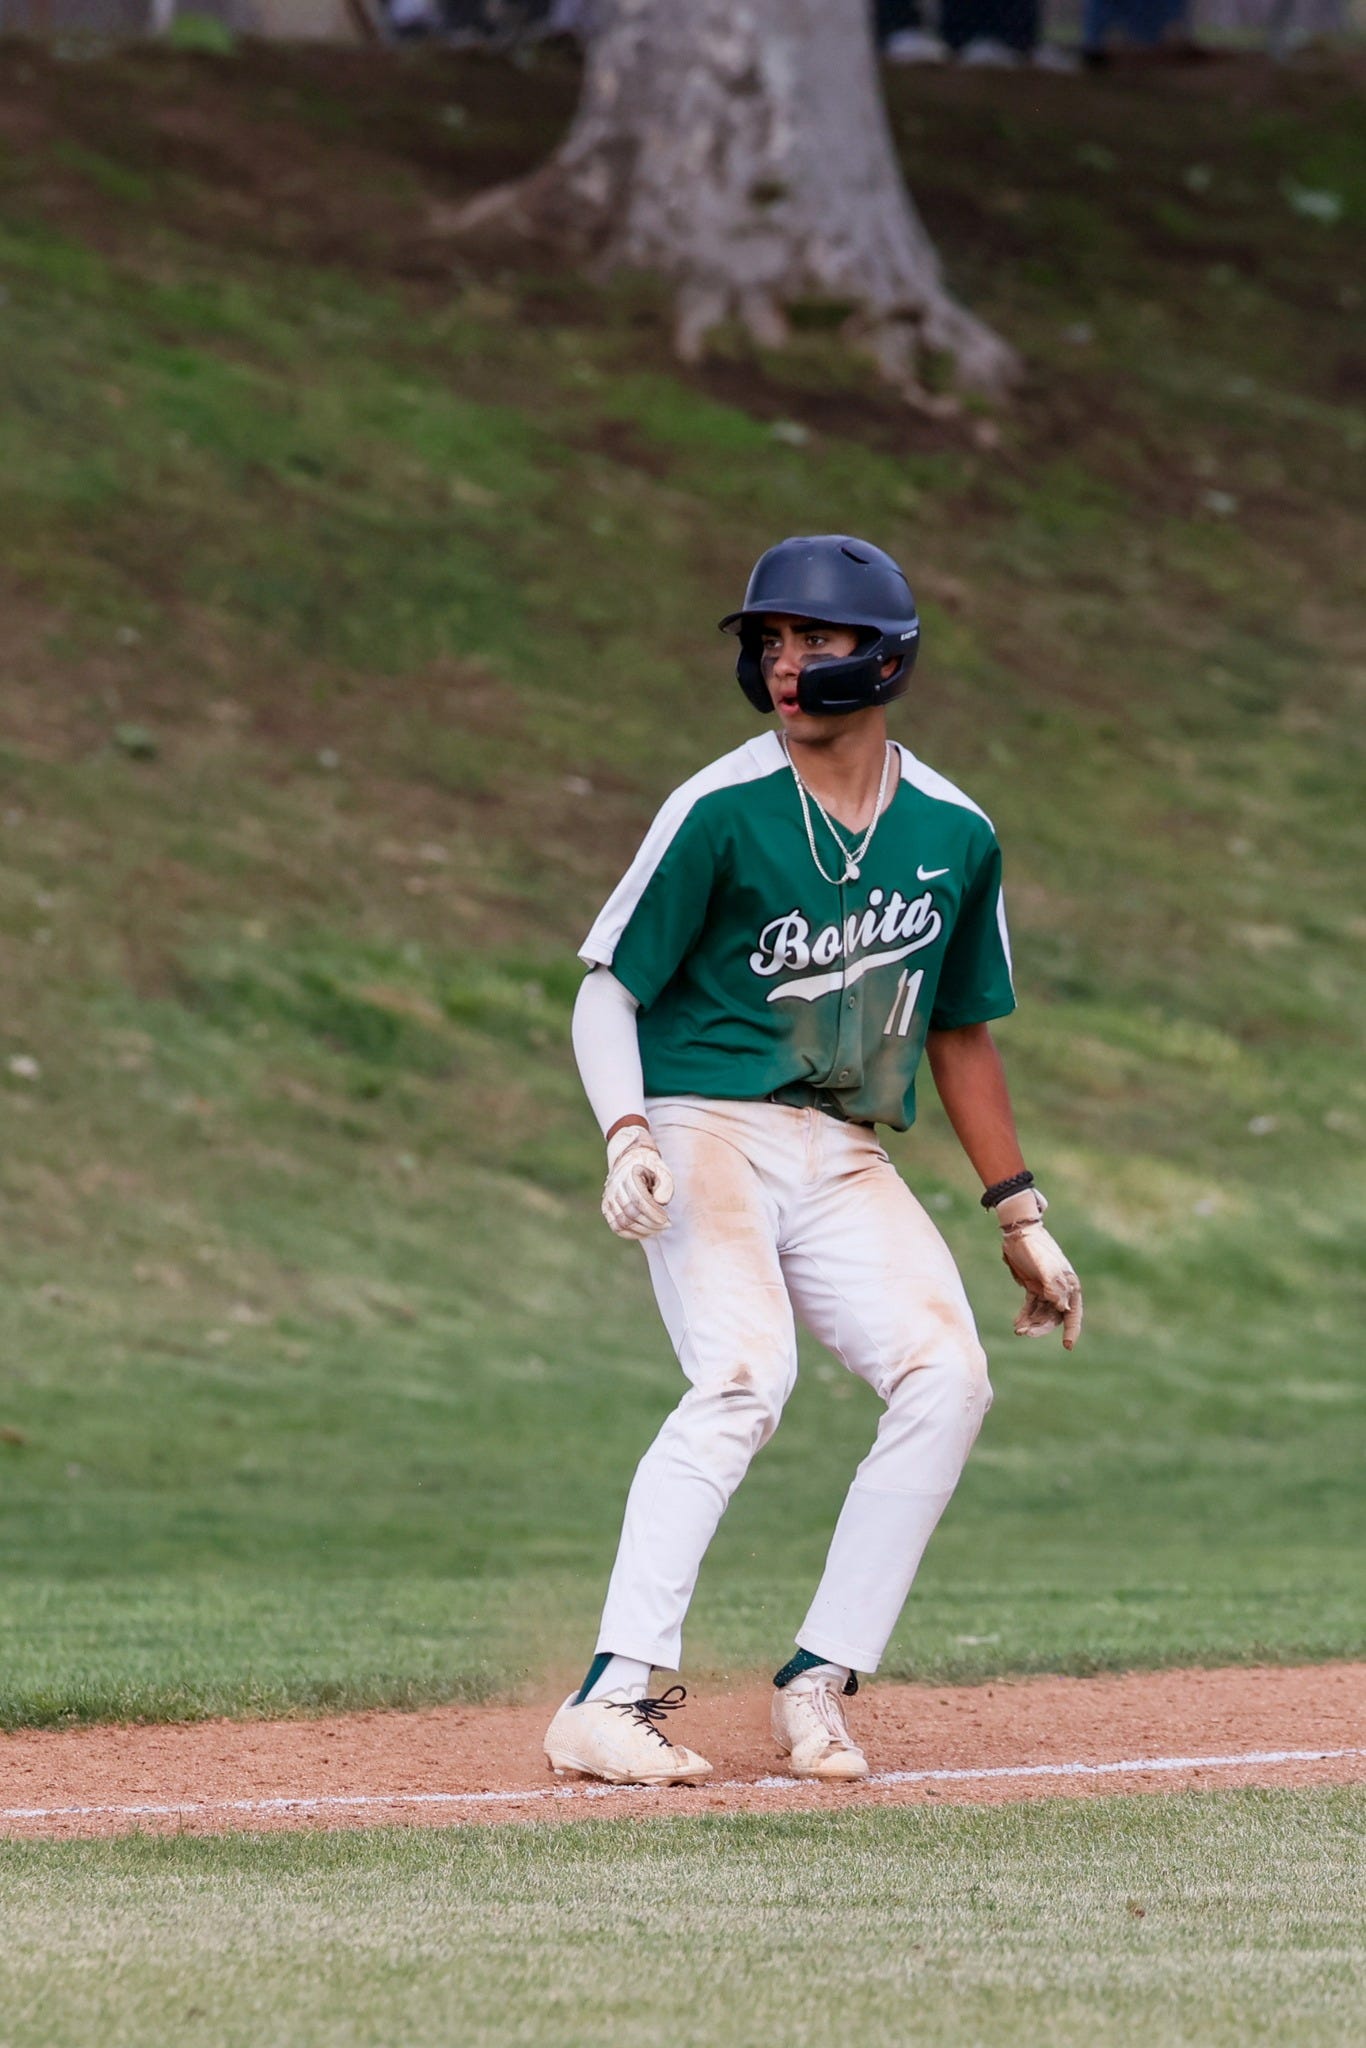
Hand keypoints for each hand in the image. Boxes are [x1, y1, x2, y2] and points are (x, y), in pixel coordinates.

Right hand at [602, 1126, 674, 1240]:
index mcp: (629, 1174)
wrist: (631, 1161)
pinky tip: (645, 1232)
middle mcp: (615, 1186)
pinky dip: (630, 1234)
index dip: (653, 1213)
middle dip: (650, 1224)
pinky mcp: (607, 1208)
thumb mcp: (662, 1171)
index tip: (667, 1219)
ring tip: (657, 1229)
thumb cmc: (651, 1169)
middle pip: (631, 1213)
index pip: (639, 1200)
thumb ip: (666, 1184)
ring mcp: (609, 1198)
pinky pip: (616, 1227)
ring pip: (623, 1222)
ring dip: (642, 1230)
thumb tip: (661, 1201)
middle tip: (665, 1225)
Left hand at [995, 1188, 1082, 1349]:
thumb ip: (1054, 1286)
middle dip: (1042, 1327)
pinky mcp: (1033, 1286)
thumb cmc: (1034, 1247)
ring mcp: (1046, 1288)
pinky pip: (1031, 1307)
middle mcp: (1060, 1289)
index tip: (1067, 1346)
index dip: (1072, 1330)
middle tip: (1026, 1333)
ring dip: (1031, 1323)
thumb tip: (1062, 1307)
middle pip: (1054, 1316)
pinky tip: (1017, 1324)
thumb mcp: (1044, 1266)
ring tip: (1018, 1329)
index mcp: (1069, 1284)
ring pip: (1041, 1314)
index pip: (1073, 1312)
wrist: (1018, 1232)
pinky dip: (1025, 1316)